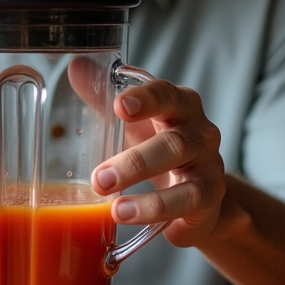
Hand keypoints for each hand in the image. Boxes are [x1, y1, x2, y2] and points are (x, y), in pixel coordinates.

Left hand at [88, 75, 226, 247]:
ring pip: (181, 173)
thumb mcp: (132, 125)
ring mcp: (209, 164)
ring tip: (114, 207)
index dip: (144, 99)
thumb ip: (103, 98)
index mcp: (180, 105)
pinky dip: (155, 209)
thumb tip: (75, 67)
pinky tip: (128, 216)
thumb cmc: (157, 148)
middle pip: (172, 141)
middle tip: (99, 179)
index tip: (120, 106)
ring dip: (147, 195)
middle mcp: (200, 131)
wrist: (196, 196)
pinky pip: (186, 201)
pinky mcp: (209, 196)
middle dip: (133, 162)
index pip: (166, 95)